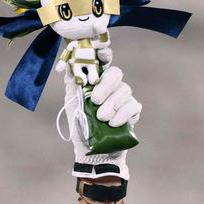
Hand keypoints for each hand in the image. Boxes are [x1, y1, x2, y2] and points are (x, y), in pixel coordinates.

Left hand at [58, 63, 140, 180]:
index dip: (104, 53)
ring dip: (111, 104)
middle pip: (116, 73)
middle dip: (105, 86)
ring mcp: (124, 98)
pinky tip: (113, 124)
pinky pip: (132, 106)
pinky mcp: (133, 112)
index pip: (104, 61)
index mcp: (97, 80)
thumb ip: (73, 82)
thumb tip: (71, 63)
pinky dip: (121, 114)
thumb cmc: (81, 125)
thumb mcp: (72, 102)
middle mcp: (113, 86)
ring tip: (101, 118)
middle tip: (95, 101)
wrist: (92, 151)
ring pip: (124, 90)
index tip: (102, 53)